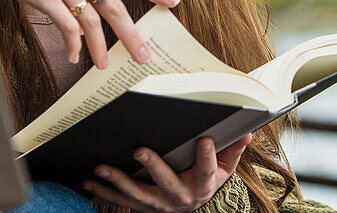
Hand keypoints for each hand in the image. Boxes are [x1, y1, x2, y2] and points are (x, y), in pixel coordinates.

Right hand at [0, 0, 179, 67]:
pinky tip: (74, 57)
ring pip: (92, 22)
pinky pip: (66, 27)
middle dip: (131, 34)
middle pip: (115, 5)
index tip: (173, 0)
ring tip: (104, 66)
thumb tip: (90, 4)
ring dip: (99, 49)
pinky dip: (74, 46)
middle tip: (143, 55)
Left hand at [82, 134, 252, 211]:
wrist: (191, 206)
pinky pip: (122, 201)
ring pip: (138, 196)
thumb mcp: (225, 167)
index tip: (205, 140)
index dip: (208, 156)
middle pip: (167, 183)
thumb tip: (247, 131)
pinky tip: (89, 181)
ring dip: (118, 183)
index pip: (208, 170)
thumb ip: (233, 149)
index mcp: (204, 184)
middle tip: (140, 150)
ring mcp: (160, 205)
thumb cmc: (206, 179)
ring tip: (101, 168)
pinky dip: (104, 193)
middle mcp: (181, 197)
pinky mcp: (143, 207)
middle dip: (153, 167)